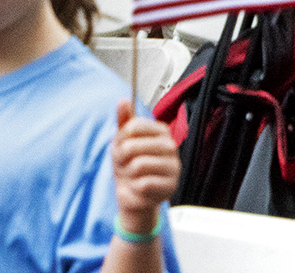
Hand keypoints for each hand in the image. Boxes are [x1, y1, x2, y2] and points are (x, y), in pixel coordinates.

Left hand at [112, 100, 179, 232]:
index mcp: (160, 132)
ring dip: (129, 174)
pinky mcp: (171, 185)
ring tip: (134, 176)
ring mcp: (173, 166)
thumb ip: (124, 121)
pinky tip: (141, 187)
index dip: (121, 139)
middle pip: (133, 146)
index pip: (135, 126)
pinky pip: (144, 183)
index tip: (123, 146)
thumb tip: (123, 100)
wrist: (131, 194)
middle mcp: (170, 146)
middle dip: (122, 158)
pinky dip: (136, 188)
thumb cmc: (128, 165)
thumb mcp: (122, 141)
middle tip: (127, 164)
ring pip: (138, 165)